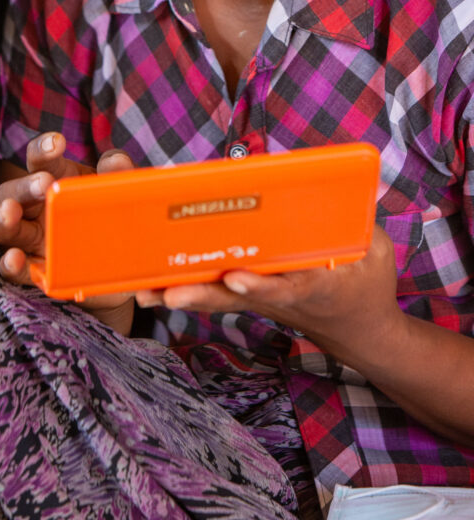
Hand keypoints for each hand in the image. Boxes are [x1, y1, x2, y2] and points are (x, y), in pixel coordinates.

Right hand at [0, 134, 135, 330]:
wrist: (122, 265)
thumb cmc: (112, 217)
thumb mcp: (117, 193)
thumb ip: (118, 174)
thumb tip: (115, 161)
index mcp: (56, 179)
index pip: (40, 159)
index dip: (43, 149)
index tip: (58, 142)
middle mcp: (35, 208)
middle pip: (12, 191)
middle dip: (24, 185)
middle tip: (43, 183)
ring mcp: (31, 240)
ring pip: (3, 227)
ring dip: (4, 219)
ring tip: (10, 212)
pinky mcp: (35, 271)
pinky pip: (14, 270)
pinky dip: (10, 265)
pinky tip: (14, 258)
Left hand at [137, 225, 403, 368]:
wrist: (362, 333)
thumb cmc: (368, 283)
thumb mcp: (375, 252)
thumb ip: (356, 222)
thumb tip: (339, 186)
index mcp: (319, 287)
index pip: (289, 288)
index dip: (262, 285)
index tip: (237, 278)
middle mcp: (281, 297)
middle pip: (236, 297)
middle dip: (201, 294)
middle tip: (168, 295)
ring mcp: (262, 300)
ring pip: (217, 296)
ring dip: (181, 293)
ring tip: (144, 290)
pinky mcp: (250, 297)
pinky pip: (215, 292)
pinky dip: (186, 288)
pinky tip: (151, 286)